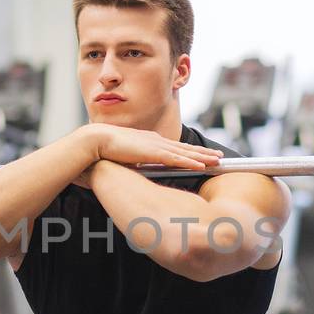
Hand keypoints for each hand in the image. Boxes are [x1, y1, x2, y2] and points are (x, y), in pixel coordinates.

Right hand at [81, 124, 220, 171]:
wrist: (95, 141)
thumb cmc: (103, 151)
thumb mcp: (123, 158)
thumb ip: (132, 164)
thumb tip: (133, 173)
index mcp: (149, 141)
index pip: (174, 148)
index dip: (189, 152)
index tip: (201, 155)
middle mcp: (156, 141)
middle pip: (185, 148)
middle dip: (203, 153)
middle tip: (219, 156)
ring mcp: (156, 146)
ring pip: (186, 153)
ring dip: (203, 157)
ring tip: (218, 160)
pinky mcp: (154, 153)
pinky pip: (178, 159)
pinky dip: (192, 162)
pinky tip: (203, 166)